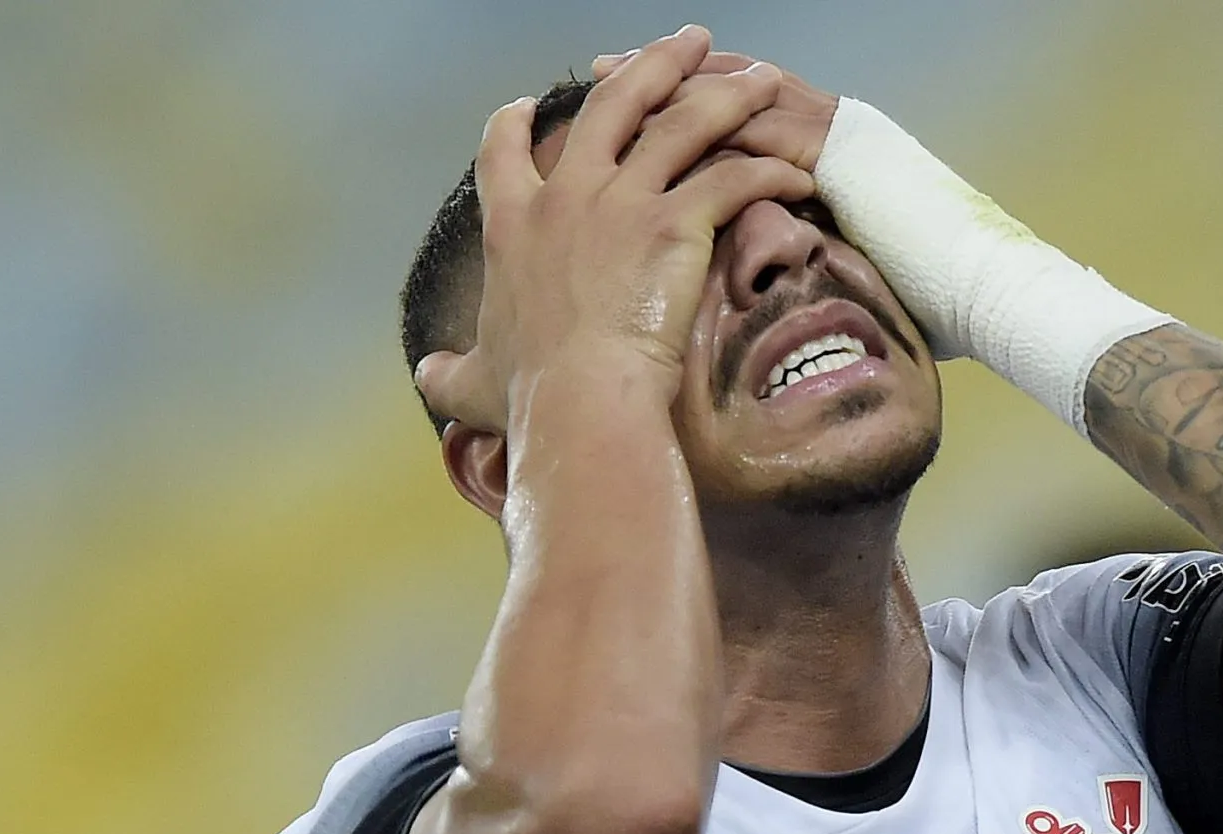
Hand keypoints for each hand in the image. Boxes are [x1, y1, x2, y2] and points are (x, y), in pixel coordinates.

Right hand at [416, 26, 814, 432]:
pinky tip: (798, 174)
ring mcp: (622, 204)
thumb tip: (424, 377)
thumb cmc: (530, 398)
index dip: (514, 122)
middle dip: (652, 64)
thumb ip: (450, 372)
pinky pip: (732, 179)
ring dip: (727, 94)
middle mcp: (566, 196)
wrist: (580, 402)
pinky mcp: (674, 224)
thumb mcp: (474, 381)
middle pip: (611, 105)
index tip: (527, 103)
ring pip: (681, 124)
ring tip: (764, 77)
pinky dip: (769, 172)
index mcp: (513, 225)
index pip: (504, 150)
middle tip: (685, 42)